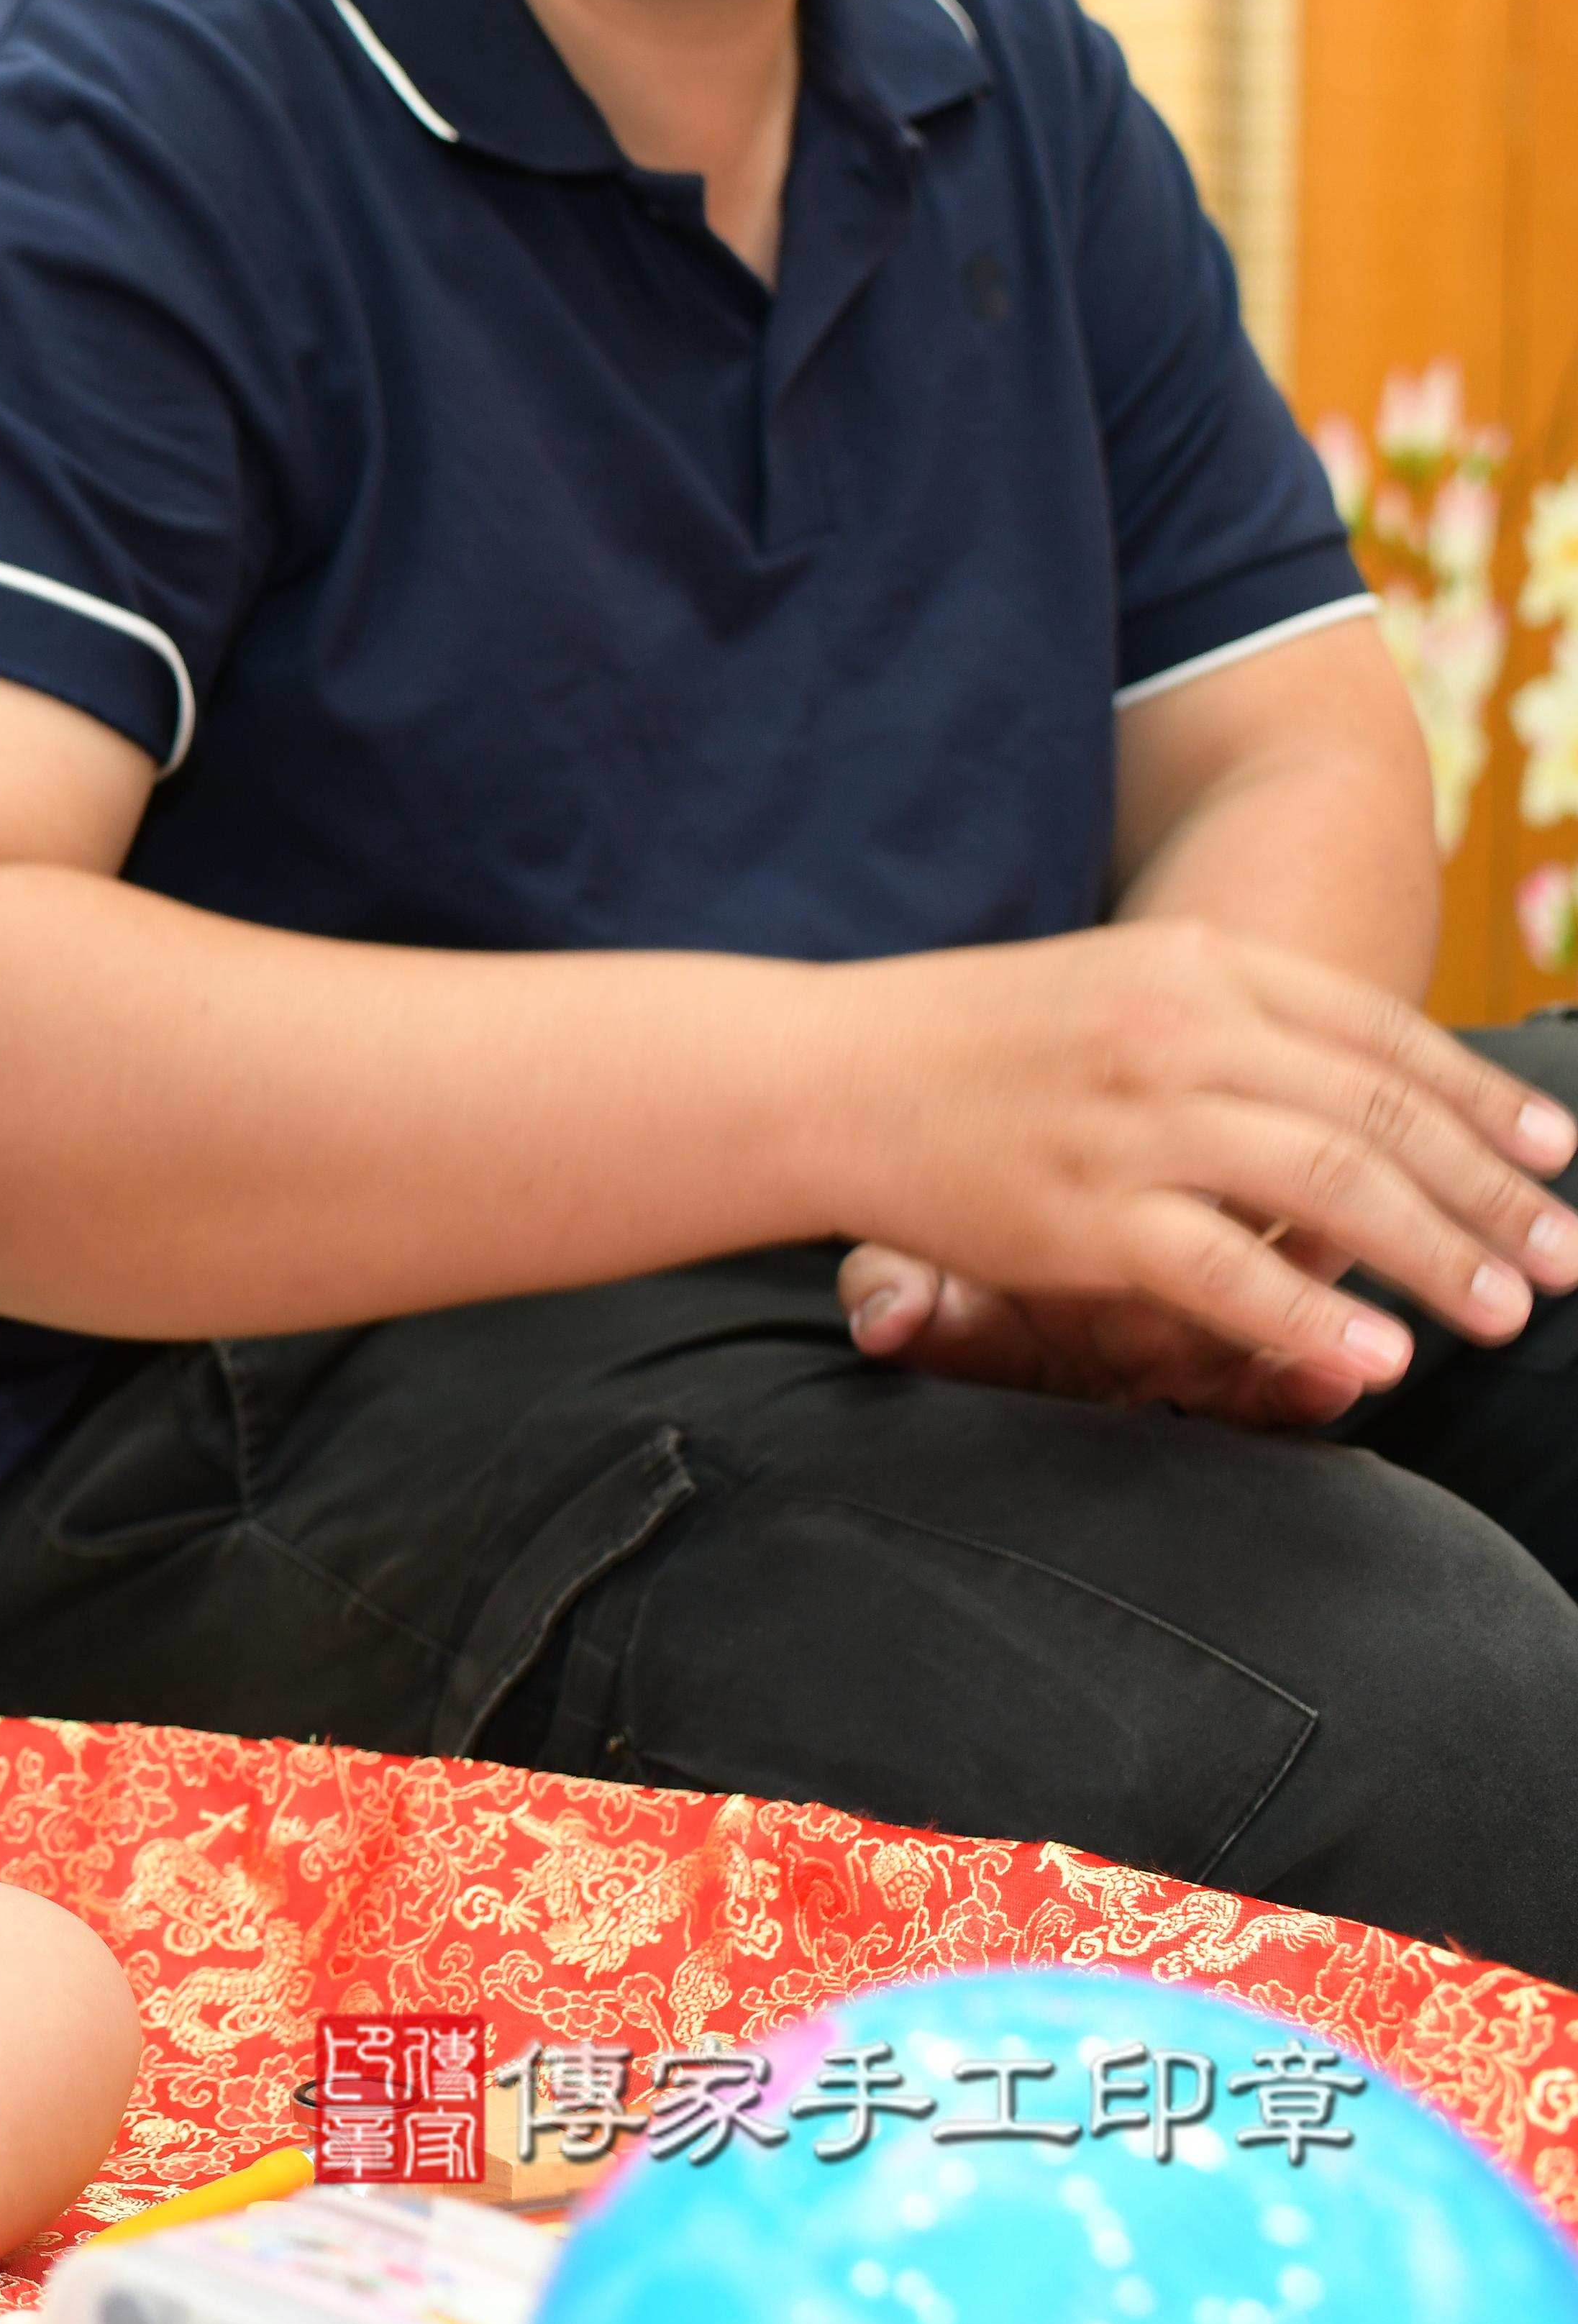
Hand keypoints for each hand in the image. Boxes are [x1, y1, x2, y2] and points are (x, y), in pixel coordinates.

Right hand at [826, 923, 1577, 1415]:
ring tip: (1509, 1313)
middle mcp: (1181, 1030)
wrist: (821, 1069)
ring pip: (1333, 1189)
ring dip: (1441, 1256)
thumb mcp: (1113, 981)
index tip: (1559, 1158)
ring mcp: (1135, 1121)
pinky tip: (1379, 1358)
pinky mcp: (1086, 1211)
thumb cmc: (963, 1035)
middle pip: (1380, 1116)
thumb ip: (1227, 1020)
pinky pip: (1230, 1272)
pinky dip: (1315, 1319)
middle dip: (1494, 1194)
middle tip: (1571, 1257)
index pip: (1383, 1036)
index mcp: (1198, 965)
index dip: (1485, 1102)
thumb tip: (1350, 1085)